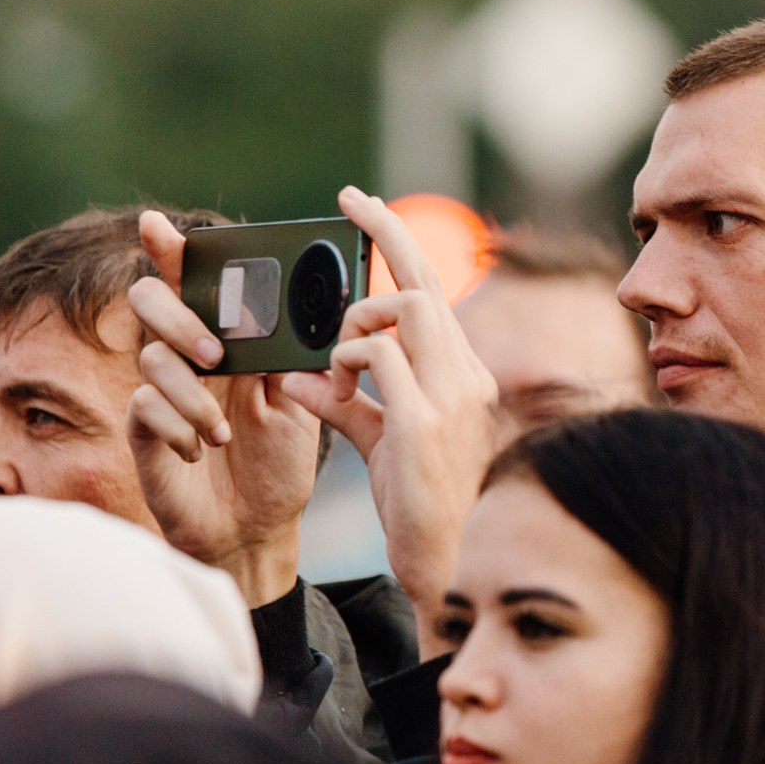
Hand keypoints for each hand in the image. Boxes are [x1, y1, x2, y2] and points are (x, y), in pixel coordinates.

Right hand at [126, 210, 321, 606]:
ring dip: (192, 394)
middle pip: (150, 300)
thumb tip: (299, 309)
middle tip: (215, 354)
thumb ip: (291, 355)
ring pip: (150, 357)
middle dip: (178, 317)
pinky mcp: (145, 431)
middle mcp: (185, 357)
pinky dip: (177, 427)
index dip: (171, 249)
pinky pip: (144, 406)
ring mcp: (161, 392)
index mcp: (224, 339)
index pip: (193, 281)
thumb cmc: (279, 461)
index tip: (158, 226)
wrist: (261, 528)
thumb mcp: (299, 402)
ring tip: (223, 432)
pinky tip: (198, 450)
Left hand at [282, 186, 499, 654]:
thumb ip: (346, 404)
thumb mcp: (381, 445)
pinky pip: (375, 356)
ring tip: (335, 362)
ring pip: (401, 307)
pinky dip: (343, 359)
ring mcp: (449, 395)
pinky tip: (329, 385)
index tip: (367, 209)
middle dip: (386, 230)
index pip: (432, 295)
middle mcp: (465, 375)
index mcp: (462, 376)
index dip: (400, 247)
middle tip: (351, 198)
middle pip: (424, 280)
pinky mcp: (422, 421)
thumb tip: (300, 377)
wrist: (449, 564)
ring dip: (355, 321)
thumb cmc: (421, 508)